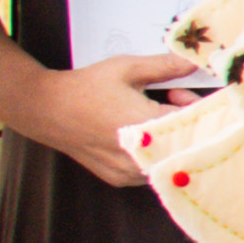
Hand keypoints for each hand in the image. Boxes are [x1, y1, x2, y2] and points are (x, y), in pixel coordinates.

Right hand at [44, 50, 193, 184]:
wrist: (47, 109)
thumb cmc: (86, 88)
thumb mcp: (127, 69)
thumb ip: (165, 67)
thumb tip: (193, 63)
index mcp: (144, 125)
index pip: (192, 124)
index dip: (196, 106)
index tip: (182, 93)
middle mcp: (139, 155)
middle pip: (186, 145)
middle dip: (187, 122)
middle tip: (170, 101)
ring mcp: (130, 172)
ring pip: (170, 160)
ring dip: (171, 138)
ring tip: (150, 116)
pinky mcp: (122, 179)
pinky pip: (152, 169)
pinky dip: (155, 153)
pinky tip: (140, 134)